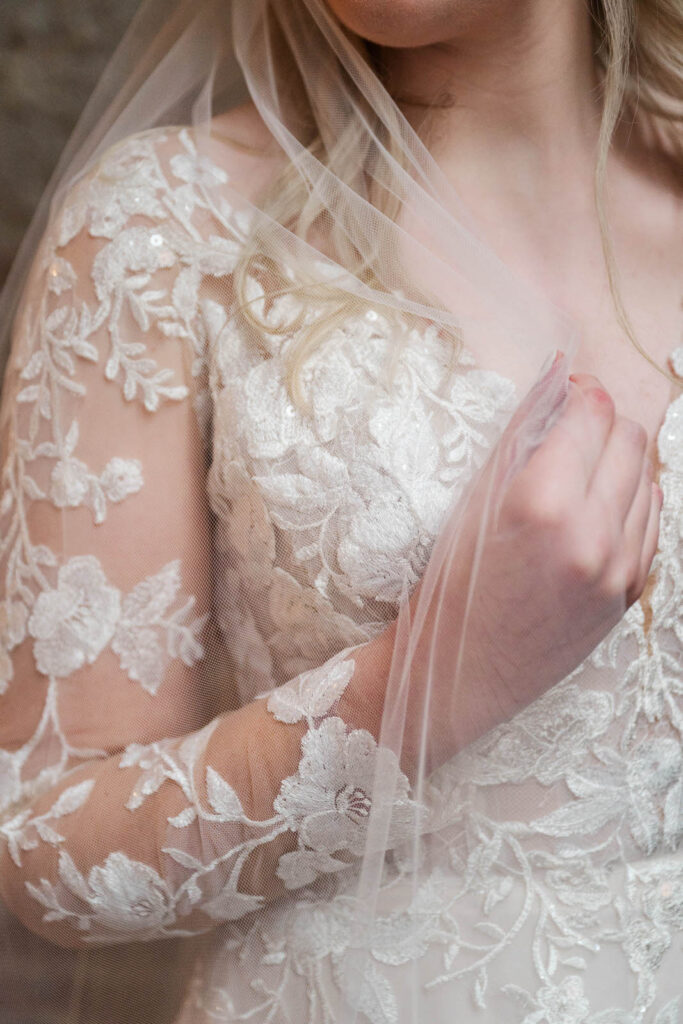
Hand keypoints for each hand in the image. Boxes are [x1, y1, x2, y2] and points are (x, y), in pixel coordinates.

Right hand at [404, 357, 661, 770]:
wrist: (459, 678)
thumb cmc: (448, 590)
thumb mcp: (470, 505)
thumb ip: (519, 436)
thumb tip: (558, 378)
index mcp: (543, 503)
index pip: (592, 414)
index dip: (580, 392)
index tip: (566, 392)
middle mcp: (592, 534)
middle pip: (630, 440)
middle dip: (604, 422)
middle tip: (573, 427)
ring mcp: (618, 569)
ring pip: (647, 480)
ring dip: (619, 462)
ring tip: (582, 471)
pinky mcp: (628, 595)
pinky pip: (651, 525)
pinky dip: (631, 504)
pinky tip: (599, 507)